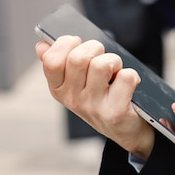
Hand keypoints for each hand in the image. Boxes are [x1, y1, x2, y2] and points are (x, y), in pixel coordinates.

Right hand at [35, 36, 154, 159]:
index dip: (67, 44)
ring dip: (114, 61)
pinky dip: (132, 75)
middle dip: (95, 48)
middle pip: (78, 58)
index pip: (51, 60)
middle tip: (102, 57)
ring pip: (102, 65)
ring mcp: (93, 108)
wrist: (124, 130)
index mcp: (58, 89)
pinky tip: (128, 85)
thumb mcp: (76, 84)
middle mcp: (73, 100)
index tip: (78, 44)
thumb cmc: (101, 99)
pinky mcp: (116, 112)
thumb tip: (42, 46)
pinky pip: (126, 77)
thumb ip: (59, 63)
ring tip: (116, 72)